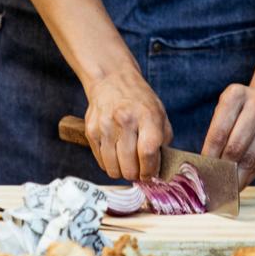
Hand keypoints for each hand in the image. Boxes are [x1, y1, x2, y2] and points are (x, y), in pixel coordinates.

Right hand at [84, 66, 172, 181]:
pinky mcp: (91, 131)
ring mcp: (105, 126)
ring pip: (113, 168)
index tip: (151, 175)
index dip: (150, 170)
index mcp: (147, 116)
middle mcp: (124, 120)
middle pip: (129, 166)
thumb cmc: (139, 100)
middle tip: (139, 172)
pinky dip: (110, 165)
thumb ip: (163, 140)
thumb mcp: (160, 114)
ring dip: (122, 172)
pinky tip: (116, 156)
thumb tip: (160, 168)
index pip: (147, 153)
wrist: (111, 80)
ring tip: (127, 165)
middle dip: (136, 175)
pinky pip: (101, 161)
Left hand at [202, 81, 254, 185]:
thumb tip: (207, 165)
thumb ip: (218, 132)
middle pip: (236, 147)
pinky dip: (250, 176)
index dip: (210, 155)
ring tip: (226, 186)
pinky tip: (241, 181)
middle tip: (214, 182)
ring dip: (237, 177)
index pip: (219, 132)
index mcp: (236, 94)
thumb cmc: (244, 109)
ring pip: (251, 158)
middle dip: (223, 168)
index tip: (203, 170)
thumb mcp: (227, 109)